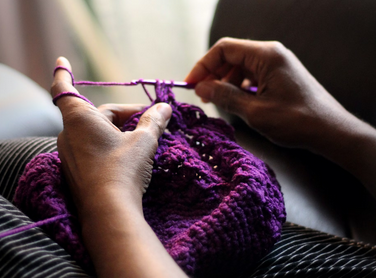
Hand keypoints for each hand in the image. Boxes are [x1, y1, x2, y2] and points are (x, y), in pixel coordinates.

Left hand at [52, 57, 171, 213]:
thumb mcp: (143, 141)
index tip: (62, 60)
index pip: (65, 89)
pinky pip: (93, 149)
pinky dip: (110, 146)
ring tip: (143, 139)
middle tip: (150, 121)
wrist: (109, 211)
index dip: (64, 73)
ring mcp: (70, 155)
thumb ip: (154, 121)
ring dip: (119, 131)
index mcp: (81, 120)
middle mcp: (70, 135)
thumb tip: (165, 107)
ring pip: (97, 133)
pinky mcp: (77, 171)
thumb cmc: (123, 169)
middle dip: (124, 115)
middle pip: (98, 114)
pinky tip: (129, 156)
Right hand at [185, 37, 351, 149]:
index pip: (224, 49)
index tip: (191, 84)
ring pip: (241, 66)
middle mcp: (271, 54)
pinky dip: (240, 86)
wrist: (330, 131)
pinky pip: (252, 75)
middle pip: (232, 56)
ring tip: (218, 101)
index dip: (203, 65)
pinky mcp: (280, 75)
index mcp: (266, 55)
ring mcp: (277, 64)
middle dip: (213, 74)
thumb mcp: (255, 111)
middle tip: (202, 96)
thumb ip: (225, 97)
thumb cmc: (296, 121)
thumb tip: (201, 88)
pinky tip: (237, 102)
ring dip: (226, 82)